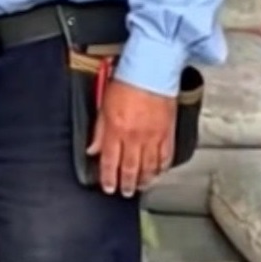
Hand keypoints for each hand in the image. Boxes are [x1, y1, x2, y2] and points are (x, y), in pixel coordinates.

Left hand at [87, 78, 175, 196]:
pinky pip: (165, 157)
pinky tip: (159, 172)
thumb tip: (92, 149)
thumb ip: (99, 131)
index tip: (108, 187)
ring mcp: (153, 137)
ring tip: (141, 186)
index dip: (108, 178)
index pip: (110, 162)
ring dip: (144, 180)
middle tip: (125, 192)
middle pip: (130, 169)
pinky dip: (162, 168)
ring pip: (149, 168)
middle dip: (126, 184)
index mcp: (116, 130)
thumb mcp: (103, 105)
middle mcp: (134, 137)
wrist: (151, 69)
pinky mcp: (168, 133)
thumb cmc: (127, 81)